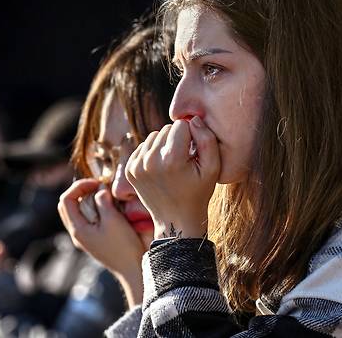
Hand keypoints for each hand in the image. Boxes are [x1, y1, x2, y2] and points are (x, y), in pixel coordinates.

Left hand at [58, 179, 145, 306]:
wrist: (132, 269)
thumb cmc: (124, 246)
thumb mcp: (113, 219)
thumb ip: (103, 201)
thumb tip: (99, 190)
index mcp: (78, 229)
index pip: (66, 200)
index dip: (79, 186)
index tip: (97, 183)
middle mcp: (77, 234)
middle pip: (68, 205)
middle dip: (81, 191)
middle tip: (99, 186)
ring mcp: (85, 238)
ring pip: (77, 212)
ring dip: (87, 199)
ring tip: (104, 195)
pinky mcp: (94, 239)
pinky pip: (86, 219)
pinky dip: (94, 208)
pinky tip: (108, 207)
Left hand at [126, 117, 219, 238]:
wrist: (176, 221)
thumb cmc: (198, 194)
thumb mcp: (213, 168)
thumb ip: (207, 139)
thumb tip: (192, 119)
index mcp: (171, 159)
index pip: (181, 125)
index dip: (192, 136)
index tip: (193, 154)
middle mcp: (150, 160)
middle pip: (166, 128)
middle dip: (177, 139)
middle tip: (184, 161)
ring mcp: (137, 165)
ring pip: (154, 136)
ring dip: (164, 145)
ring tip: (173, 164)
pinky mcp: (129, 169)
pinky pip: (143, 146)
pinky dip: (153, 153)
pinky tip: (161, 169)